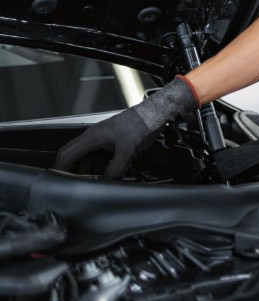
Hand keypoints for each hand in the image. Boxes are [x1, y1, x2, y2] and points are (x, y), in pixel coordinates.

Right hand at [53, 78, 198, 178]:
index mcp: (92, 137)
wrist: (156, 114)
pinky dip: (101, 168)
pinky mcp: (113, 142)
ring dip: (90, 172)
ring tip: (94, 184)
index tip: (58, 182)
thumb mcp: (128, 151)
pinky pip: (101, 158)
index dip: (60, 169)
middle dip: (75, 173)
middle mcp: (94, 138)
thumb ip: (115, 170)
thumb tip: (106, 183)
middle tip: (78, 186)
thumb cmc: (142, 123)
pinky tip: (107, 176)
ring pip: (89, 159)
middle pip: (76, 158)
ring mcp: (103, 140)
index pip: (67, 154)